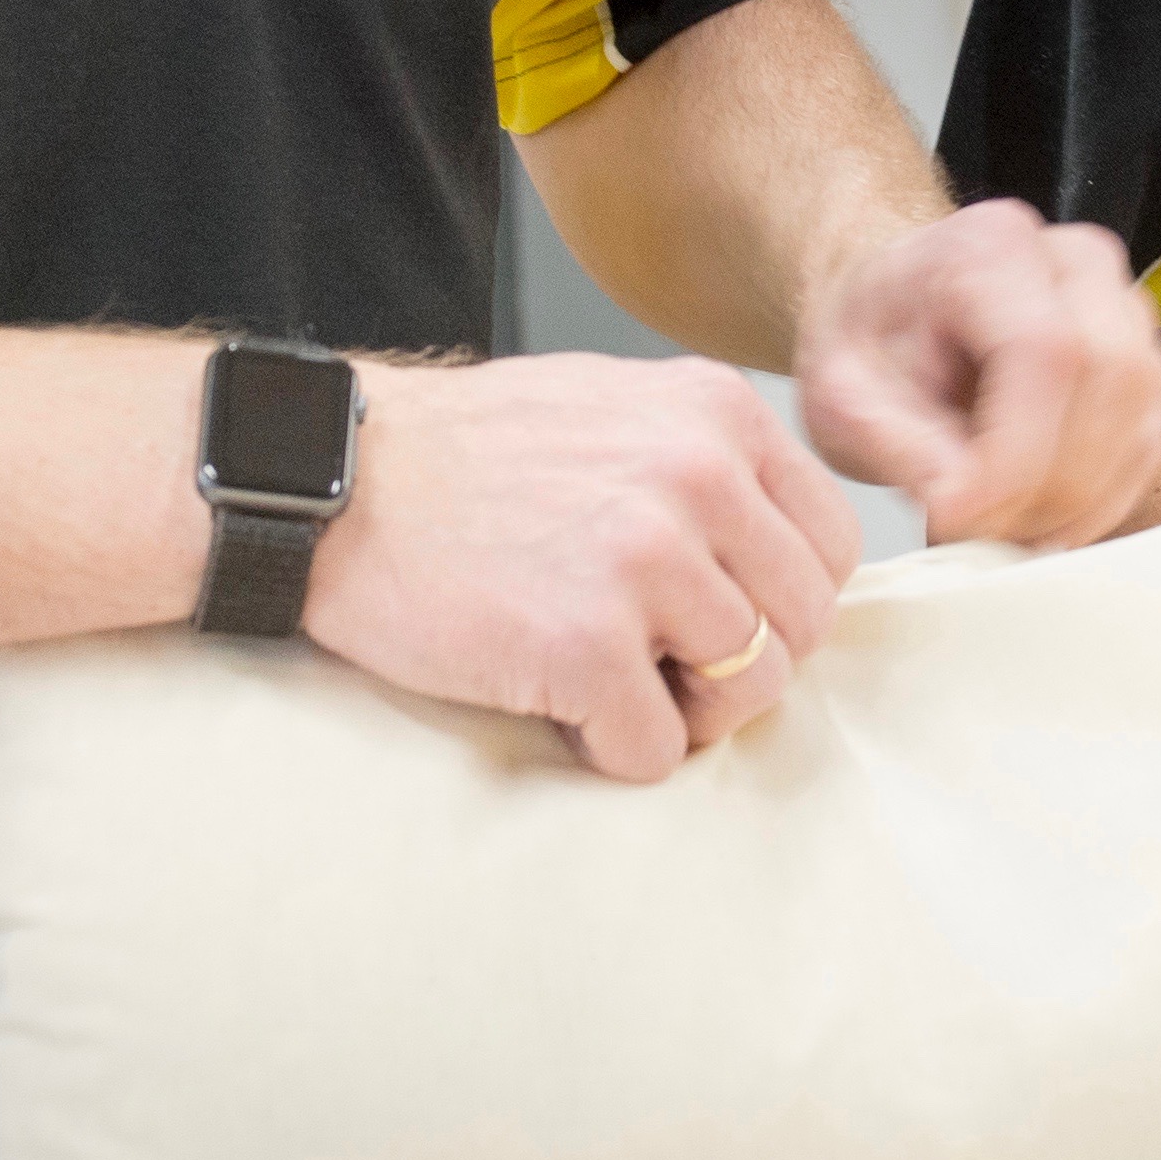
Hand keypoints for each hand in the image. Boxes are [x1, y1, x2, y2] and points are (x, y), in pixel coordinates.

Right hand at [306, 354, 863, 784]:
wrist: (330, 484)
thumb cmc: (463, 457)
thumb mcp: (611, 408)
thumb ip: (706, 460)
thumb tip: (780, 550)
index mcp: (716, 412)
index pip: (830, 542)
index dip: (780, 600)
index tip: (716, 616)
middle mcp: (697, 475)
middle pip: (804, 623)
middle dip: (744, 663)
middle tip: (664, 666)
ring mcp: (644, 561)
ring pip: (753, 691)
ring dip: (689, 713)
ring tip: (615, 688)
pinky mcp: (584, 647)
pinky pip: (659, 749)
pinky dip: (617, 751)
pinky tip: (563, 711)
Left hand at [794, 200, 1160, 546]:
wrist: (895, 313)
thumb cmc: (873, 341)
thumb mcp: (839, 393)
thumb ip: (896, 445)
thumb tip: (966, 511)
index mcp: (990, 249)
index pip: (1044, 352)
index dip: (1015, 456)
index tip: (958, 518)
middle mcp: (1076, 264)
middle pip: (1111, 382)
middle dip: (1048, 486)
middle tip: (977, 533)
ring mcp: (1125, 310)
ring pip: (1142, 421)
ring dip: (1076, 502)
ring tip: (1000, 529)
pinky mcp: (1144, 364)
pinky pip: (1148, 446)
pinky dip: (1097, 501)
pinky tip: (1037, 517)